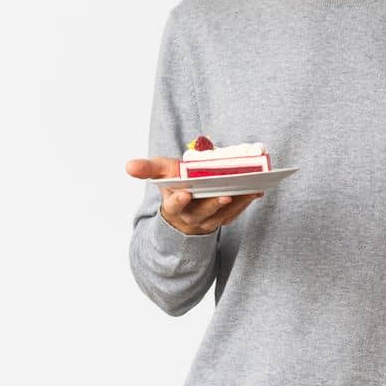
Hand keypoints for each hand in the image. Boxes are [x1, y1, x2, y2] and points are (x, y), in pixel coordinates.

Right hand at [125, 156, 262, 235]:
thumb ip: (147, 169)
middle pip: (203, 212)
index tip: (184, 193)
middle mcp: (190, 216)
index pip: (174, 205)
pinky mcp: (223, 219)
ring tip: (249, 189)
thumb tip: (128, 165)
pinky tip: (257, 191)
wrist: (186, 206)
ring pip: (223, 214)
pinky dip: (246, 202)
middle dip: (213, 204)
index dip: (178, 201)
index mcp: (173, 204)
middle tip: (224, 194)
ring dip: (237, 202)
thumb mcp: (162, 175)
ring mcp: (208, 220)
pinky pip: (236, 213)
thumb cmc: (175, 185)